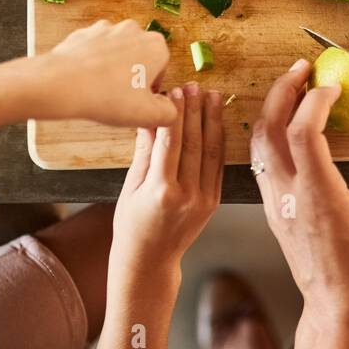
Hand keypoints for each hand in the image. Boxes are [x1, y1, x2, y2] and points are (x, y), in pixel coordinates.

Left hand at [28, 19, 176, 127]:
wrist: (62, 84)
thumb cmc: (109, 98)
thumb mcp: (149, 116)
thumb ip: (169, 112)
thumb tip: (168, 108)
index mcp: (156, 46)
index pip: (162, 67)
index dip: (151, 87)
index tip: (139, 100)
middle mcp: (134, 30)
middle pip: (140, 56)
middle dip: (133, 74)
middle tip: (121, 97)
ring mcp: (107, 29)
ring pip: (117, 51)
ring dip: (113, 67)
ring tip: (101, 91)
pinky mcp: (84, 32)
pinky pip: (94, 49)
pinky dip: (92, 63)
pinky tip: (86, 81)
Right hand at [110, 83, 224, 276]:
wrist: (149, 262)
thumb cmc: (131, 226)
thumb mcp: (129, 188)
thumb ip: (144, 152)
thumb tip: (149, 117)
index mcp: (161, 191)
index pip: (171, 142)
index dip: (174, 114)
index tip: (174, 92)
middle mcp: (186, 195)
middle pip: (194, 142)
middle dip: (194, 110)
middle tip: (194, 86)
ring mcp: (203, 199)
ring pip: (211, 151)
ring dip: (211, 120)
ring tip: (212, 95)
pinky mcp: (214, 202)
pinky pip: (218, 165)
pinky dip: (219, 140)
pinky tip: (217, 121)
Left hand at [251, 60, 348, 348]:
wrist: (337, 307)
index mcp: (317, 194)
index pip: (301, 130)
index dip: (315, 101)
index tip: (334, 87)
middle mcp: (289, 194)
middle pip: (268, 128)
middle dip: (282, 90)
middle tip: (302, 68)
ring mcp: (275, 201)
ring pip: (257, 143)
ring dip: (270, 108)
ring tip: (293, 87)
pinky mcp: (272, 208)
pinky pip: (260, 160)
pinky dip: (268, 132)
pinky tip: (286, 122)